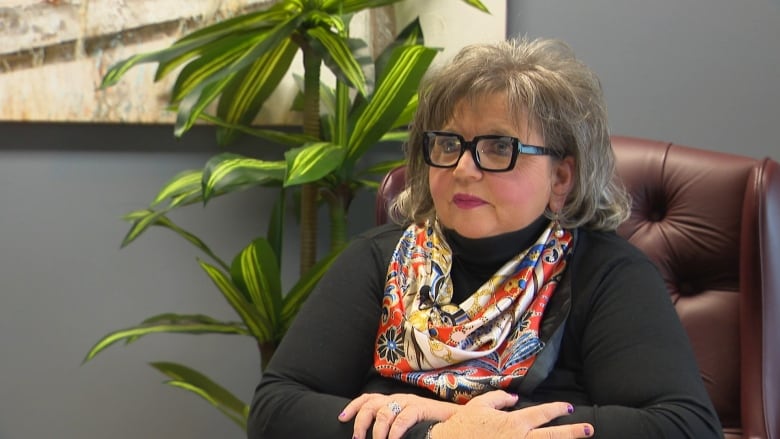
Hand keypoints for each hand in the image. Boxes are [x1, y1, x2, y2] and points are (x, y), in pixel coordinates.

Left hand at [338, 392, 458, 438]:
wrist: (456, 419)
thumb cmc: (429, 424)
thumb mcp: (405, 425)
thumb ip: (390, 428)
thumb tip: (374, 437)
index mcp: (392, 401)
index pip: (367, 398)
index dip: (353, 406)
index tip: (341, 418)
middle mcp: (398, 398)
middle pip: (371, 404)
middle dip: (360, 422)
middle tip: (358, 438)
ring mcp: (409, 402)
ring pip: (384, 412)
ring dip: (376, 430)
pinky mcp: (421, 408)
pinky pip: (402, 418)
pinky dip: (394, 431)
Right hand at [431, 391, 593, 438]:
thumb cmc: (463, 425)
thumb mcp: (479, 405)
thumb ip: (499, 399)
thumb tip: (513, 398)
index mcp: (514, 423)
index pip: (541, 414)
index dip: (556, 410)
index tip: (568, 408)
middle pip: (553, 436)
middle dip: (572, 432)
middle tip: (588, 429)